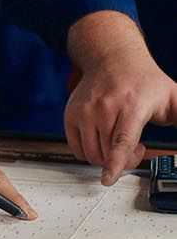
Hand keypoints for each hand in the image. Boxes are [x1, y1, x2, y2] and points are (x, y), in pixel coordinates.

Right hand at [65, 44, 176, 184]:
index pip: (121, 141)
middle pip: (107, 153)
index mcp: (131, 106)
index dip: (116, 162)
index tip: (108, 178)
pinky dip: (90, 152)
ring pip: (91, 153)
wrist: (113, 60)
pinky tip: (102, 139)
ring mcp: (84, 111)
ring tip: (118, 141)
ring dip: (106, 157)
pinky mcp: (71, 114)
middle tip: (137, 147)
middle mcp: (104, 108)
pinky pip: (76, 148)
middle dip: (124, 161)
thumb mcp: (174, 98)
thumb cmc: (144, 81)